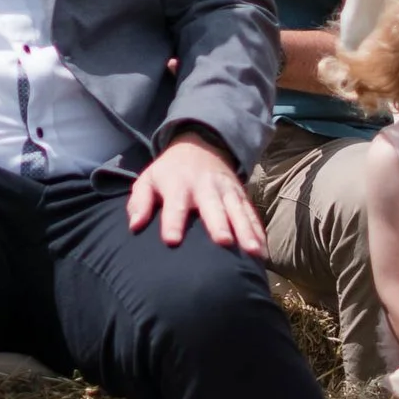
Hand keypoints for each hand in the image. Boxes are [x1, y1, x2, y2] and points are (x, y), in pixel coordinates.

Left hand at [128, 131, 265, 253]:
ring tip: (253, 252)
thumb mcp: (148, 180)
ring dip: (246, 231)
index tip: (172, 241)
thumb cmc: (169, 173)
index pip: (174, 205)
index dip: (173, 222)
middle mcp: (205, 187)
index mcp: (178, 185)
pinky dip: (258, 231)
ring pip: (238, 212)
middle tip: (223, 243)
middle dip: (218, 224)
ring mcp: (226, 191)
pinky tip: (263, 252)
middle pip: (212, 207)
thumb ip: (140, 202)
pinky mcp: (241, 195)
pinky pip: (252, 214)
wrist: (199, 146)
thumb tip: (135, 226)